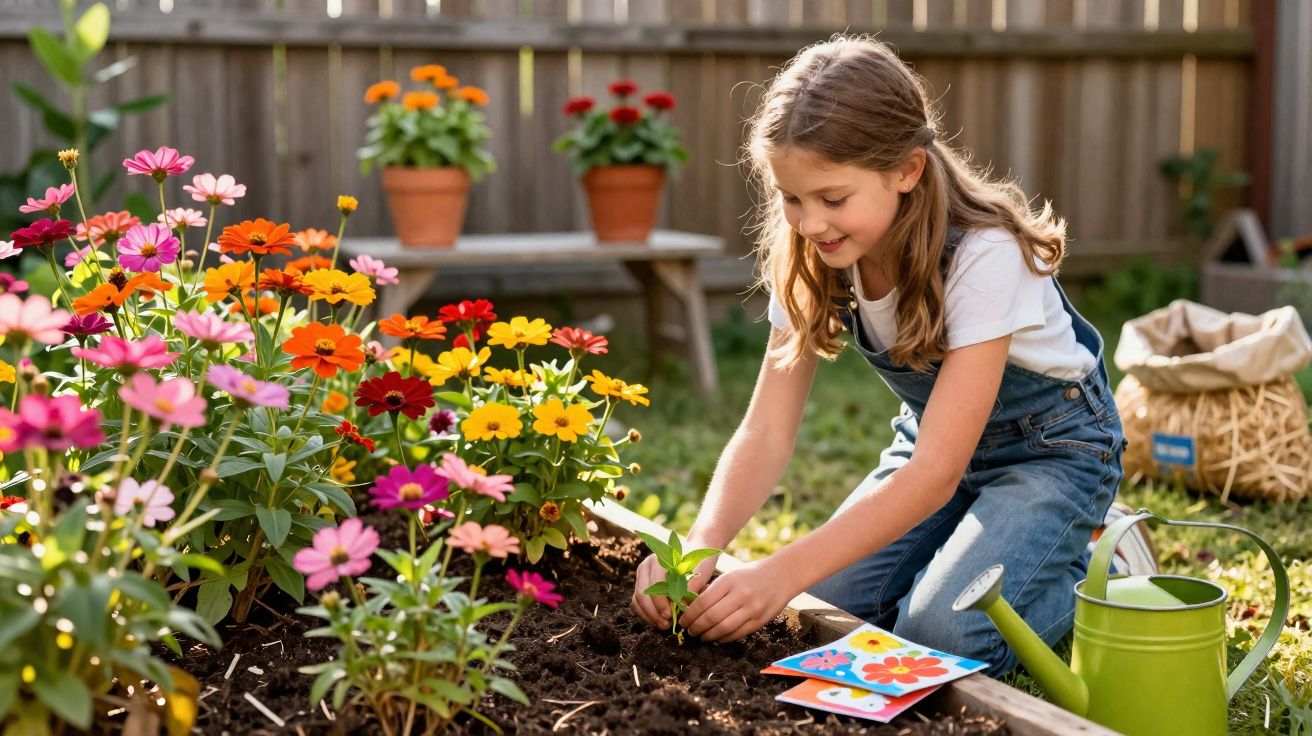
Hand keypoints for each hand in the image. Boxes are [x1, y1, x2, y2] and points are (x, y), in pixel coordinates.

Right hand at [631, 550, 718, 628]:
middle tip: (666, 624)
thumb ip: (693, 585)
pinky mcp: (640, 584)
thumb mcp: (701, 571)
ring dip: (649, 615)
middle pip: (642, 594)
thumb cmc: (699, 563)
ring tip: (664, 625)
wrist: (694, 553)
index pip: (654, 584)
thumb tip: (681, 602)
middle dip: (653, 612)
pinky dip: (645, 614)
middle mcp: (647, 565)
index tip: (670, 615)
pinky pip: (636, 602)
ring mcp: (642, 574)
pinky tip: (658, 621)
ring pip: (637, 599)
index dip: (660, 603)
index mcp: (660, 559)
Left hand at [680, 557, 794, 642]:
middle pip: (711, 618)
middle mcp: (741, 595)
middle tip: (690, 631)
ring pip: (723, 629)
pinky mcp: (760, 621)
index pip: (702, 602)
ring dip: (708, 636)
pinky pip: (737, 634)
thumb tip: (690, 608)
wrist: (782, 575)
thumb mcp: (730, 576)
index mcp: (729, 581)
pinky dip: (724, 638)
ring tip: (701, 636)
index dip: (689, 615)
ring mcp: (752, 609)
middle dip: (696, 627)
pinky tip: (717, 637)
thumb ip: (712, 590)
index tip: (683, 621)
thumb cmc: (750, 575)